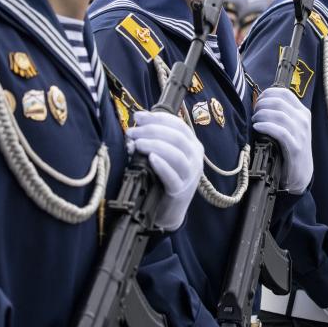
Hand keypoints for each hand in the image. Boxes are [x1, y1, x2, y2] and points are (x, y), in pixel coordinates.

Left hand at [127, 110, 202, 230]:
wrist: (169, 209)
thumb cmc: (164, 177)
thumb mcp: (163, 155)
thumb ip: (155, 139)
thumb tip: (137, 124)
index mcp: (192, 144)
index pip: (178, 124)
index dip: (157, 118)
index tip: (138, 116)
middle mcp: (195, 157)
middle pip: (176, 137)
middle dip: (151, 130)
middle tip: (132, 132)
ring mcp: (190, 174)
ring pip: (175, 154)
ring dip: (154, 145)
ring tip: (136, 144)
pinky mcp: (181, 190)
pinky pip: (172, 176)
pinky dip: (161, 165)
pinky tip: (150, 159)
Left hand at [252, 87, 312, 193]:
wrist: (300, 174)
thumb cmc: (290, 148)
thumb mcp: (290, 127)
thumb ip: (280, 114)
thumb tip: (259, 103)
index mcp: (302, 112)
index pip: (284, 93)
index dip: (267, 93)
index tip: (257, 101)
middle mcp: (303, 120)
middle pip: (279, 102)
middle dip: (262, 104)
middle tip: (254, 113)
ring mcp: (301, 133)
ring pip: (279, 115)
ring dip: (262, 115)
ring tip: (255, 121)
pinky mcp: (296, 147)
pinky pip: (280, 131)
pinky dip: (266, 127)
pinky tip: (257, 128)